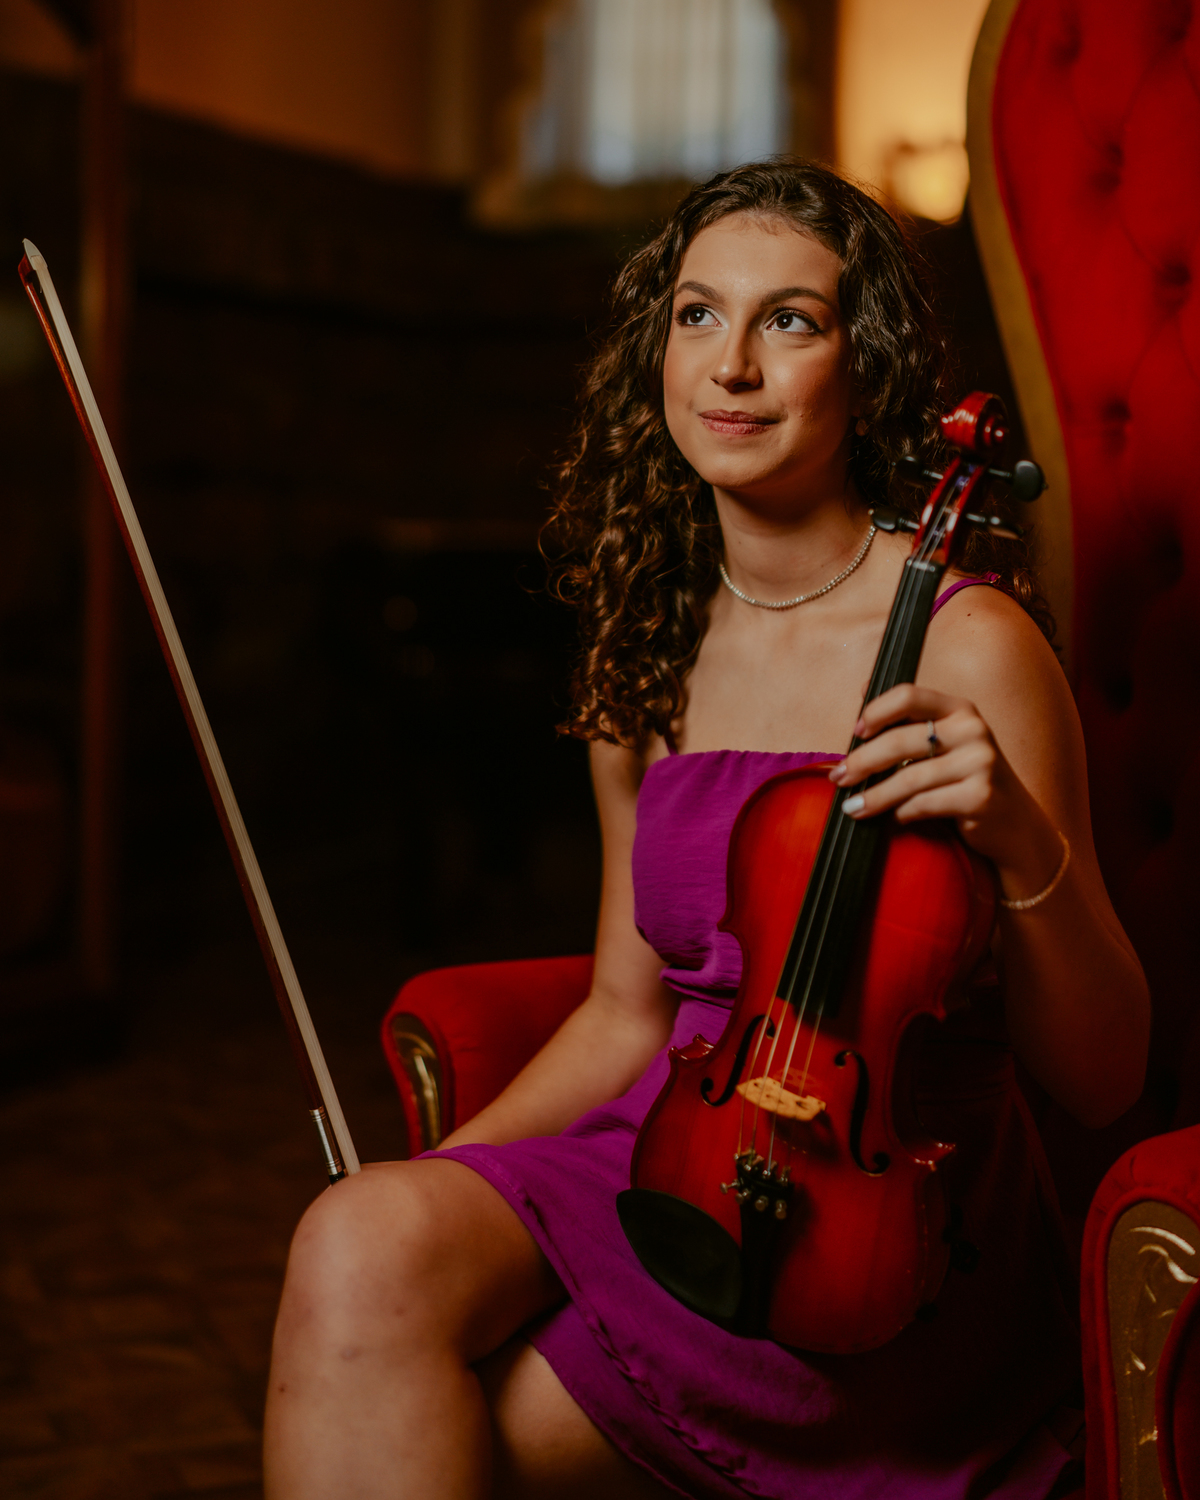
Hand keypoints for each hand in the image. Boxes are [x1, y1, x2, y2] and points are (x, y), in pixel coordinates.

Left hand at [827, 683, 1060, 890]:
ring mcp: (980, 762)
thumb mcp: (945, 744)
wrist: (1014, 824)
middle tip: (838, 778)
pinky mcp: (980, 796)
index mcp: (960, 709)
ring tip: (852, 807)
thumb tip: (863, 688)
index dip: (875, 711)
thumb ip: (909, 721)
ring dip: (874, 796)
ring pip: (908, 778)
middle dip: (862, 762)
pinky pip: (923, 804)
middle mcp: (973, 729)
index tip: (855, 733)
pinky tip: (892, 818)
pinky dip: (901, 813)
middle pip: (900, 740)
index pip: (908, 695)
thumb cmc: (966, 781)